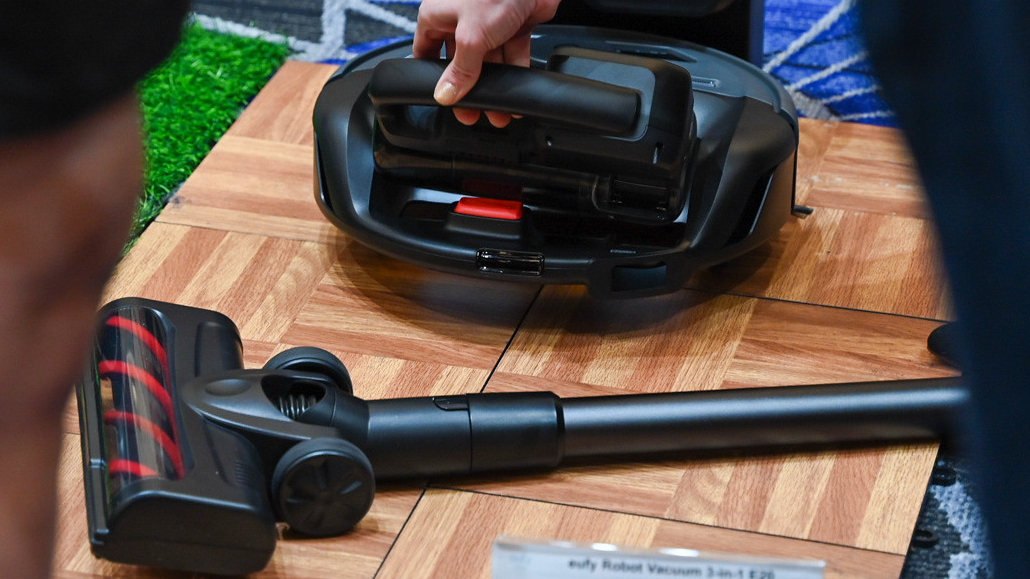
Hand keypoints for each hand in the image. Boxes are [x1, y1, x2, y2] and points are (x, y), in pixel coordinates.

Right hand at [413, 0, 560, 126]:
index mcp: (438, 15)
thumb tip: (445, 94)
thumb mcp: (471, 36)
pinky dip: (514, 74)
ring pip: (488, 62)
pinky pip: (510, 55)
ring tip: (498, 111)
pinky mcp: (513, 24)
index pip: (426, 51)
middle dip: (468, 88)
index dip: (432, 76)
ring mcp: (488, 22)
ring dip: (494, 86)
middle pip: (460, 61)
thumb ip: (459, 70)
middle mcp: (461, 18)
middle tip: (472, 111)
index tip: (440, 98)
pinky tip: (516, 95)